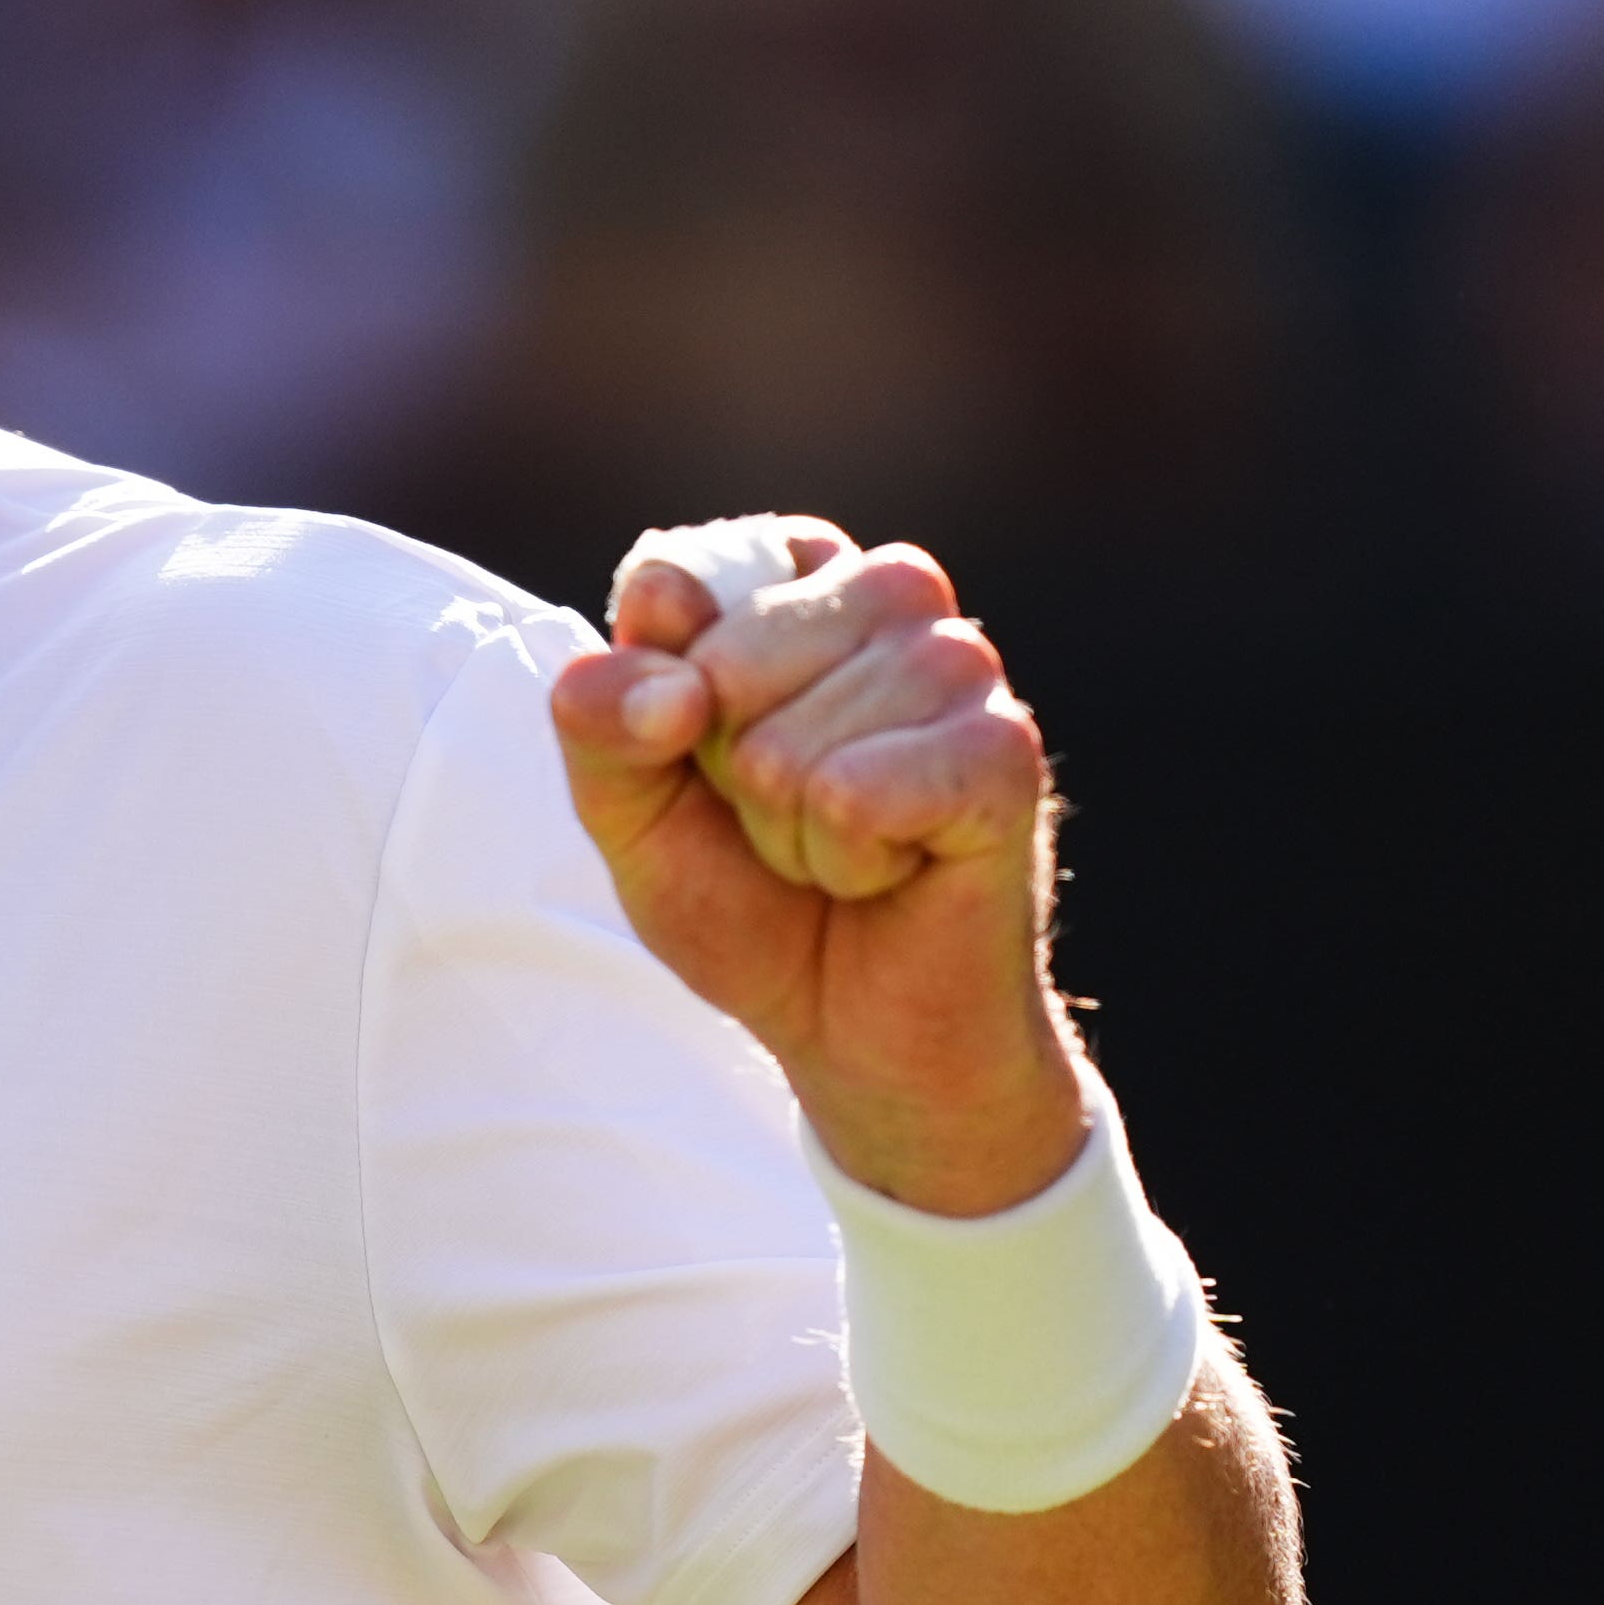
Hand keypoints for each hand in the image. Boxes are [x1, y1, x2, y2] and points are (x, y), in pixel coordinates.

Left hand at [546, 513, 1089, 1215]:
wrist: (856, 1030)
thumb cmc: (754, 900)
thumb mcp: (631, 813)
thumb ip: (600, 723)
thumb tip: (663, 684)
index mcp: (800, 574)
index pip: (672, 584)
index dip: (661, 705)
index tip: (712, 759)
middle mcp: (891, 592)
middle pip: (723, 663)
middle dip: (730, 776)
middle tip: (794, 819)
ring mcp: (960, 663)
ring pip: (785, 746)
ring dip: (790, 832)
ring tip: (847, 846)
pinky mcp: (1003, 750)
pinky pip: (854, 797)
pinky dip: (845, 862)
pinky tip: (893, 869)